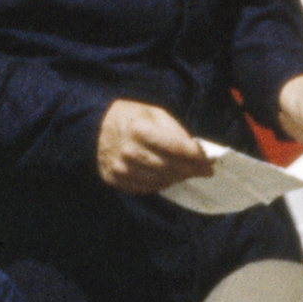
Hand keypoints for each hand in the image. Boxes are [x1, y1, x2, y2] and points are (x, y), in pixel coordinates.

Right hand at [96, 99, 217, 190]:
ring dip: (176, 178)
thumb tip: (197, 151)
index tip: (209, 164)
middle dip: (191, 170)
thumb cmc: (129, 117)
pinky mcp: (115, 180)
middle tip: (203, 171)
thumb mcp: (154, 113)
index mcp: (140, 130)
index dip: (197, 159)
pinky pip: (145, 188)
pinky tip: (165, 176)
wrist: (93, 127)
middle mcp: (129, 152)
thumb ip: (175, 131)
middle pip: (171, 168)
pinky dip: (159, 184)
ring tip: (184, 173)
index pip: (178, 150)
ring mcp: (121, 169)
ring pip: (160, 181)